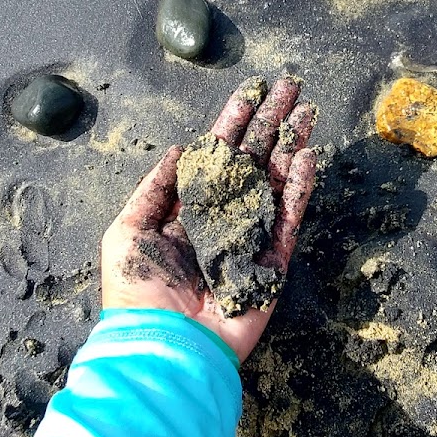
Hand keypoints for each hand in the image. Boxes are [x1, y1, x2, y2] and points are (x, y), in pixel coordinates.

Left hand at [100, 76, 317, 362]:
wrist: (165, 349)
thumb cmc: (137, 292)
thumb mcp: (128, 231)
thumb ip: (155, 188)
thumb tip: (181, 149)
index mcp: (186, 209)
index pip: (215, 156)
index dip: (232, 122)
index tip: (249, 92)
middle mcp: (221, 218)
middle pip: (252, 160)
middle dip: (271, 123)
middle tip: (290, 86)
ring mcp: (249, 239)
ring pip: (276, 182)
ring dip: (292, 145)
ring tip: (308, 111)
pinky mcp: (271, 264)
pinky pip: (289, 219)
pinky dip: (300, 189)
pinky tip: (307, 157)